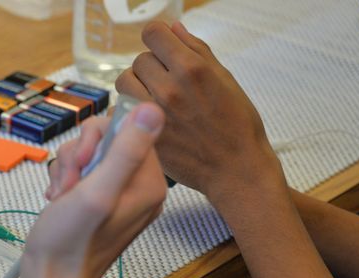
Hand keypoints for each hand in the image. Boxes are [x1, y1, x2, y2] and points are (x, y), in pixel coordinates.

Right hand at [23, 103, 166, 277]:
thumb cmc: (69, 242)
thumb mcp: (97, 192)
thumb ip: (127, 151)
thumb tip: (154, 108)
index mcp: (148, 185)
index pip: (131, 130)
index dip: (98, 138)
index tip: (79, 163)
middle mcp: (139, 189)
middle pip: (109, 140)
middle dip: (78, 155)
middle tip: (68, 183)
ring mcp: (118, 197)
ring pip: (90, 154)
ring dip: (67, 168)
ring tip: (61, 195)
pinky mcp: (99, 204)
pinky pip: (82, 172)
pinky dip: (65, 180)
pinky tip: (59, 200)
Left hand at [115, 21, 285, 209]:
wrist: (235, 168)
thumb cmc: (237, 124)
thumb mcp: (225, 79)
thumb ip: (197, 50)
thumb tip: (174, 28)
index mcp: (192, 69)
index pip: (153, 33)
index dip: (158, 37)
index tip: (162, 47)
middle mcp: (169, 88)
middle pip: (139, 59)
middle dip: (152, 66)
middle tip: (166, 81)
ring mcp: (152, 114)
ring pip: (124, 82)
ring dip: (136, 85)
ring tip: (153, 97)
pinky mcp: (143, 135)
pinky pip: (121, 111)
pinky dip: (130, 111)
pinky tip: (148, 118)